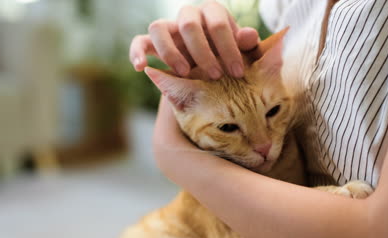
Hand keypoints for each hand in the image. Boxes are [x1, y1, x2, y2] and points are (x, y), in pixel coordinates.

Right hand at [129, 0, 258, 78]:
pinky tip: (141, 68)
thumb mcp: (243, 52)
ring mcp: (169, 28)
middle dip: (203, 52)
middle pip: (188, 24)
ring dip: (171, 52)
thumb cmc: (229, 56)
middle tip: (216, 75)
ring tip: (185, 73)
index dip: (228, 48)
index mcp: (212, 12)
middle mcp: (188, 16)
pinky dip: (137, 52)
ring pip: (159, 28)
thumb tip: (249, 36)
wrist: (210, 67)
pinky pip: (140, 41)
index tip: (237, 72)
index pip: (218, 24)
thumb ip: (246, 44)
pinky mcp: (152, 42)